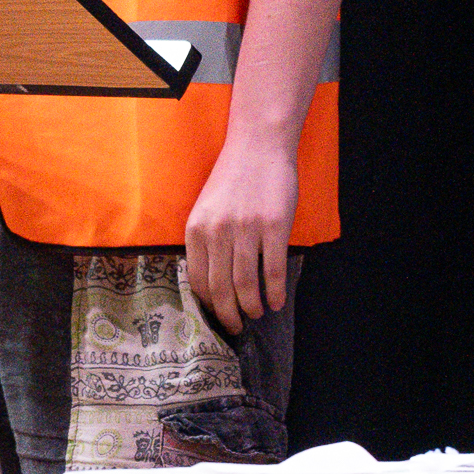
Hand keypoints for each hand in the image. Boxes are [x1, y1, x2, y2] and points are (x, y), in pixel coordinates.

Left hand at [184, 133, 297, 334]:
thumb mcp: (207, 208)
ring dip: (252, 307)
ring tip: (257, 314)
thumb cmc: (233, 178)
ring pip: (246, 285)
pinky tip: (277, 302)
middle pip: (221, 289)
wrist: (258, 146)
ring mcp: (246, 229)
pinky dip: (275, 292)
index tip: (216, 315)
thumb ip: (206, 240)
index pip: (197, 280)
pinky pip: (273, 271)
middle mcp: (218, 231)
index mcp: (196, 228)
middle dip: (228, 315)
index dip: (208, 304)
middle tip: (236, 327)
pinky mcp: (274, 227)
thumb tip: (211, 282)